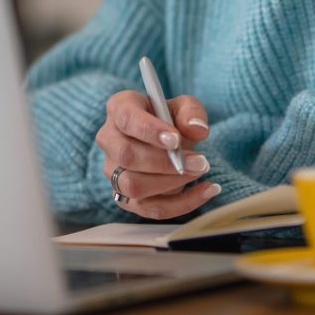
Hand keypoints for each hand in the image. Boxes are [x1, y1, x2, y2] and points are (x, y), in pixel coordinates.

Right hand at [97, 90, 219, 219]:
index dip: (150, 131)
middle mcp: (109, 139)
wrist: (167, 143)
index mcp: (119, 108)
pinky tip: (205, 191)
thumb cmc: (171, 120)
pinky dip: (182, 204)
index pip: (127, 119)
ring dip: (171, 183)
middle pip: (126, 155)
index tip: (176, 140)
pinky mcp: (125, 198)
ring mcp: (113, 171)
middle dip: (165, 162)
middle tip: (200, 161)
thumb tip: (197, 130)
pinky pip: (150, 208)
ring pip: (133, 186)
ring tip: (200, 171)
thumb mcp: (184, 107)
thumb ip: (192, 113)